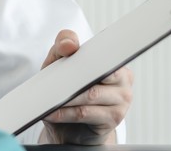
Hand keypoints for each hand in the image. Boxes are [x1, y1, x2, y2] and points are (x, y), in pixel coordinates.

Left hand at [39, 29, 133, 144]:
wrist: (71, 126)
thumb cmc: (67, 88)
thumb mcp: (60, 63)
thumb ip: (62, 46)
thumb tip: (69, 44)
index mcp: (113, 61)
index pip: (101, 53)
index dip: (85, 54)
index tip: (69, 52)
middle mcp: (123, 80)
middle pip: (96, 74)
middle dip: (73, 77)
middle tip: (53, 80)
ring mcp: (121, 100)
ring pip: (90, 95)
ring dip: (65, 98)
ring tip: (47, 98)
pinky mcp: (113, 119)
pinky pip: (85, 113)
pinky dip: (64, 113)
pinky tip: (51, 113)